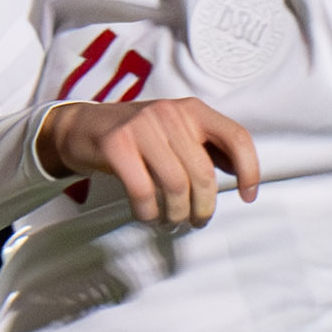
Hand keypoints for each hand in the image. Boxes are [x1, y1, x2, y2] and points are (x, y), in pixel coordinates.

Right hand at [38, 94, 260, 223]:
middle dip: (204, 207)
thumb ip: (207, 148)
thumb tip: (241, 174)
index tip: (248, 196)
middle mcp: (170, 114)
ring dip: (176, 214)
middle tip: (196, 221)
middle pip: (204, 173)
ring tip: (171, 221)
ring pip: (176, 185)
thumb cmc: (137, 136)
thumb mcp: (176, 132)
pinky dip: (148, 212)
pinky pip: (143, 190)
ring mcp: (142, 126)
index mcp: (193, 110)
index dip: (249, 170)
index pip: (236, 137)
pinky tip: (148, 216)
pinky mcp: (116, 144)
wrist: (82, 126)